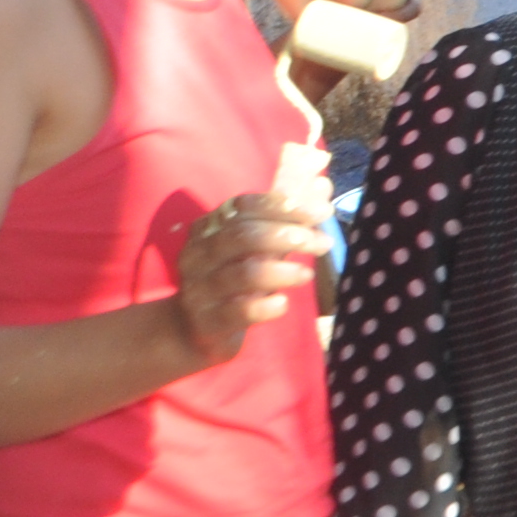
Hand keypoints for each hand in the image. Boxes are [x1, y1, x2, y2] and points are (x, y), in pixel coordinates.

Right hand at [174, 191, 325, 361]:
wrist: (193, 330)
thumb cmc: (233, 280)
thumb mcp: (257, 248)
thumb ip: (286, 221)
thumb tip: (323, 186)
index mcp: (209, 228)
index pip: (245, 207)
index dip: (284, 207)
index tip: (321, 212)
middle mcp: (198, 254)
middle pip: (243, 235)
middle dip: (288, 235)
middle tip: (323, 243)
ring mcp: (199, 288)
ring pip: (243, 274)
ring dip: (283, 272)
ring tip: (307, 274)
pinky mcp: (208, 321)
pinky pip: (239, 311)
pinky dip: (266, 307)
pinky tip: (283, 304)